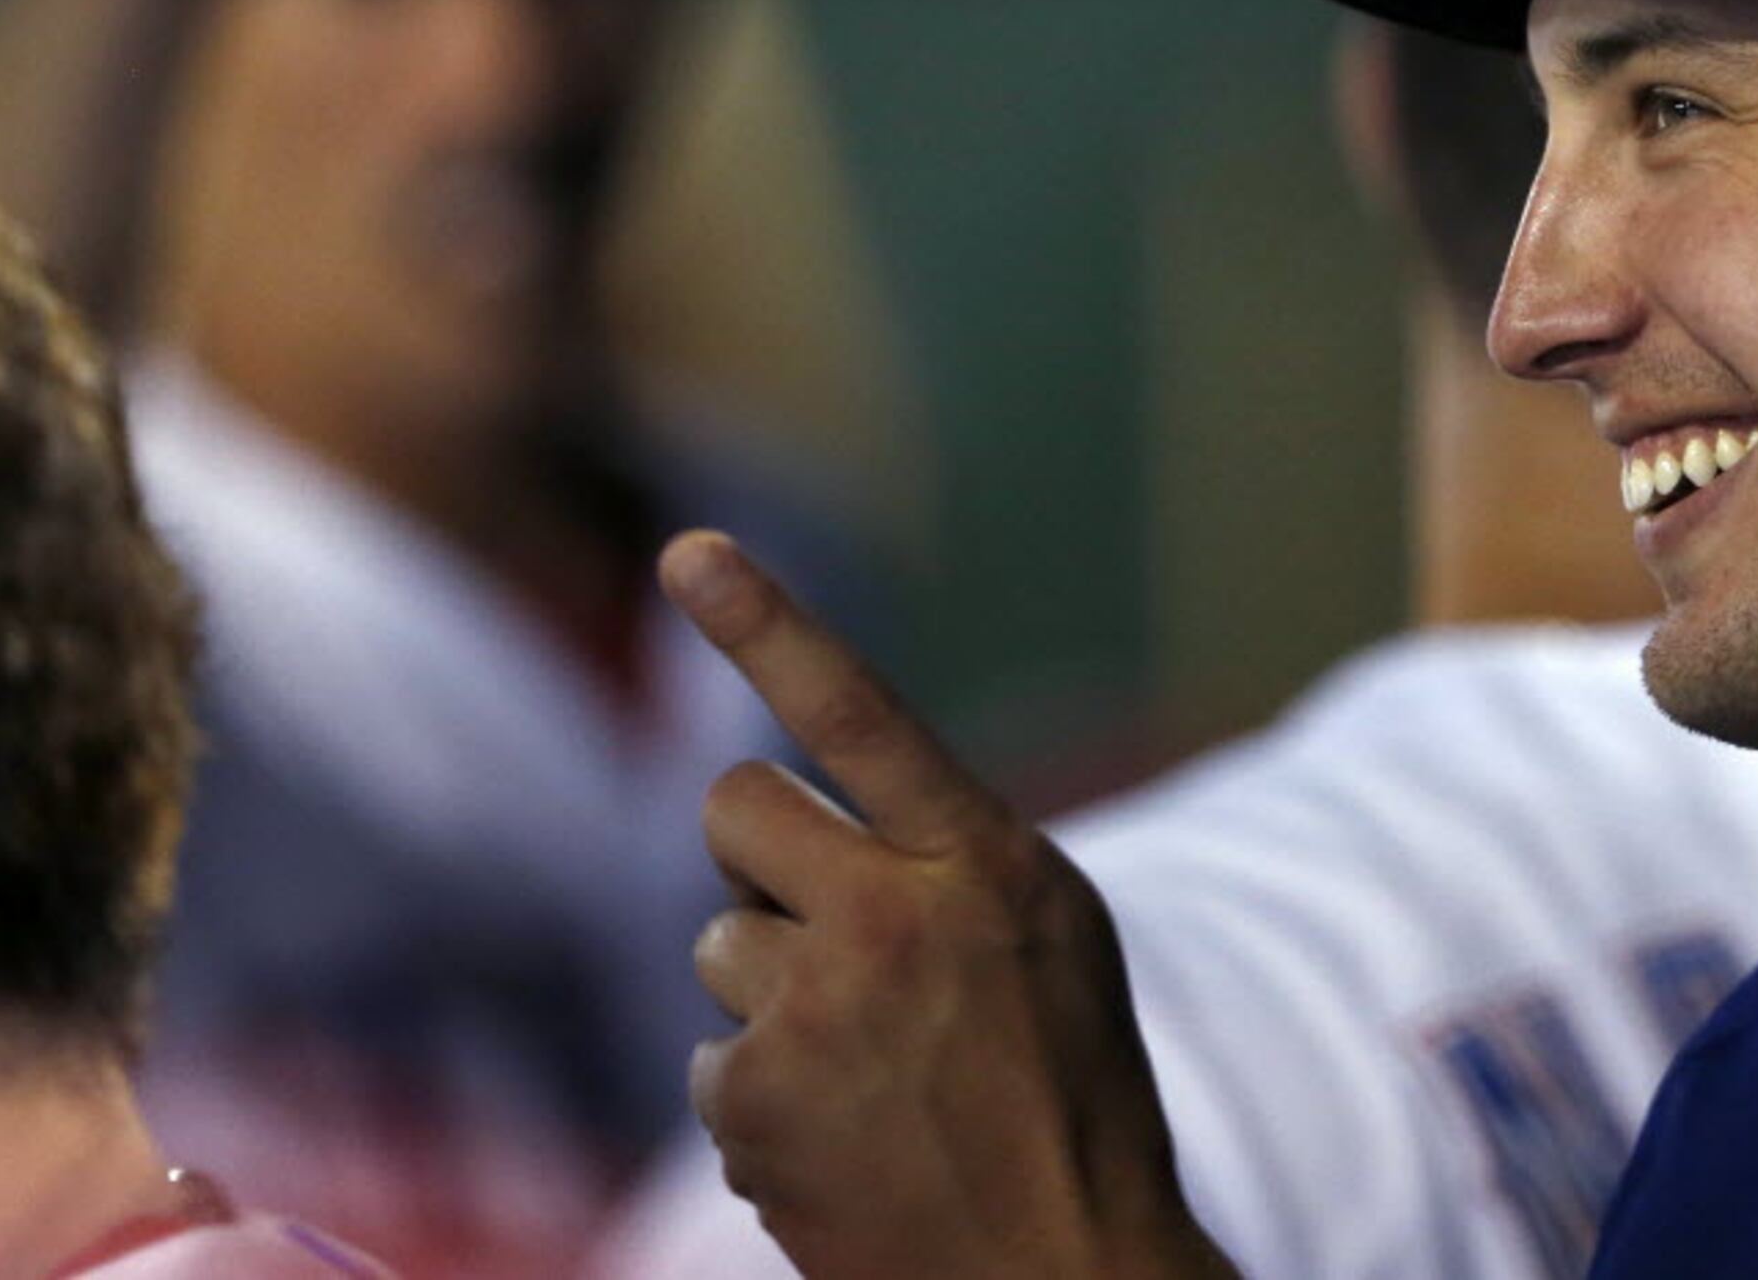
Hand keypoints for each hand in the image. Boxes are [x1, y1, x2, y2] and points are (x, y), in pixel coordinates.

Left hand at [665, 531, 1239, 1279]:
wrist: (1060, 1273)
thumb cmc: (1069, 1093)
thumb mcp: (1053, 936)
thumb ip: (950, 855)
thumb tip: (829, 814)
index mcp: (983, 860)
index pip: (857, 712)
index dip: (766, 624)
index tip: (688, 550)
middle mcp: (892, 918)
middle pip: (736, 808)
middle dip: (761, 857)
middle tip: (830, 928)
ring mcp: (814, 1012)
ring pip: (720, 941)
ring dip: (774, 989)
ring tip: (868, 1063)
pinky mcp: (753, 1103)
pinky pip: (715, 1056)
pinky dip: (766, 1092)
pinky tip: (845, 1134)